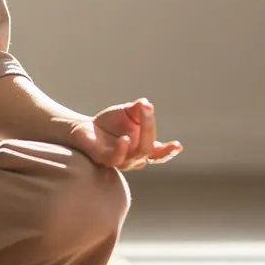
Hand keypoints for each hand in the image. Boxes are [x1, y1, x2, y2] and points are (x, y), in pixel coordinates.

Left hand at [68, 98, 182, 170]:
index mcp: (143, 147)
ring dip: (138, 140)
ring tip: (137, 122)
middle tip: (146, 110)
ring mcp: (120, 160)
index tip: (178, 145)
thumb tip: (146, 104)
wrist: (86, 127)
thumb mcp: (127, 112)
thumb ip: (138, 110)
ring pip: (135, 156)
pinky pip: (116, 159)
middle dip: (149, 129)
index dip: (169, 151)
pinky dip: (122, 150)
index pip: (159, 153)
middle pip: (148, 149)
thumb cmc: (110, 122)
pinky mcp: (105, 159)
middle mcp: (134, 157)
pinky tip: (124, 139)